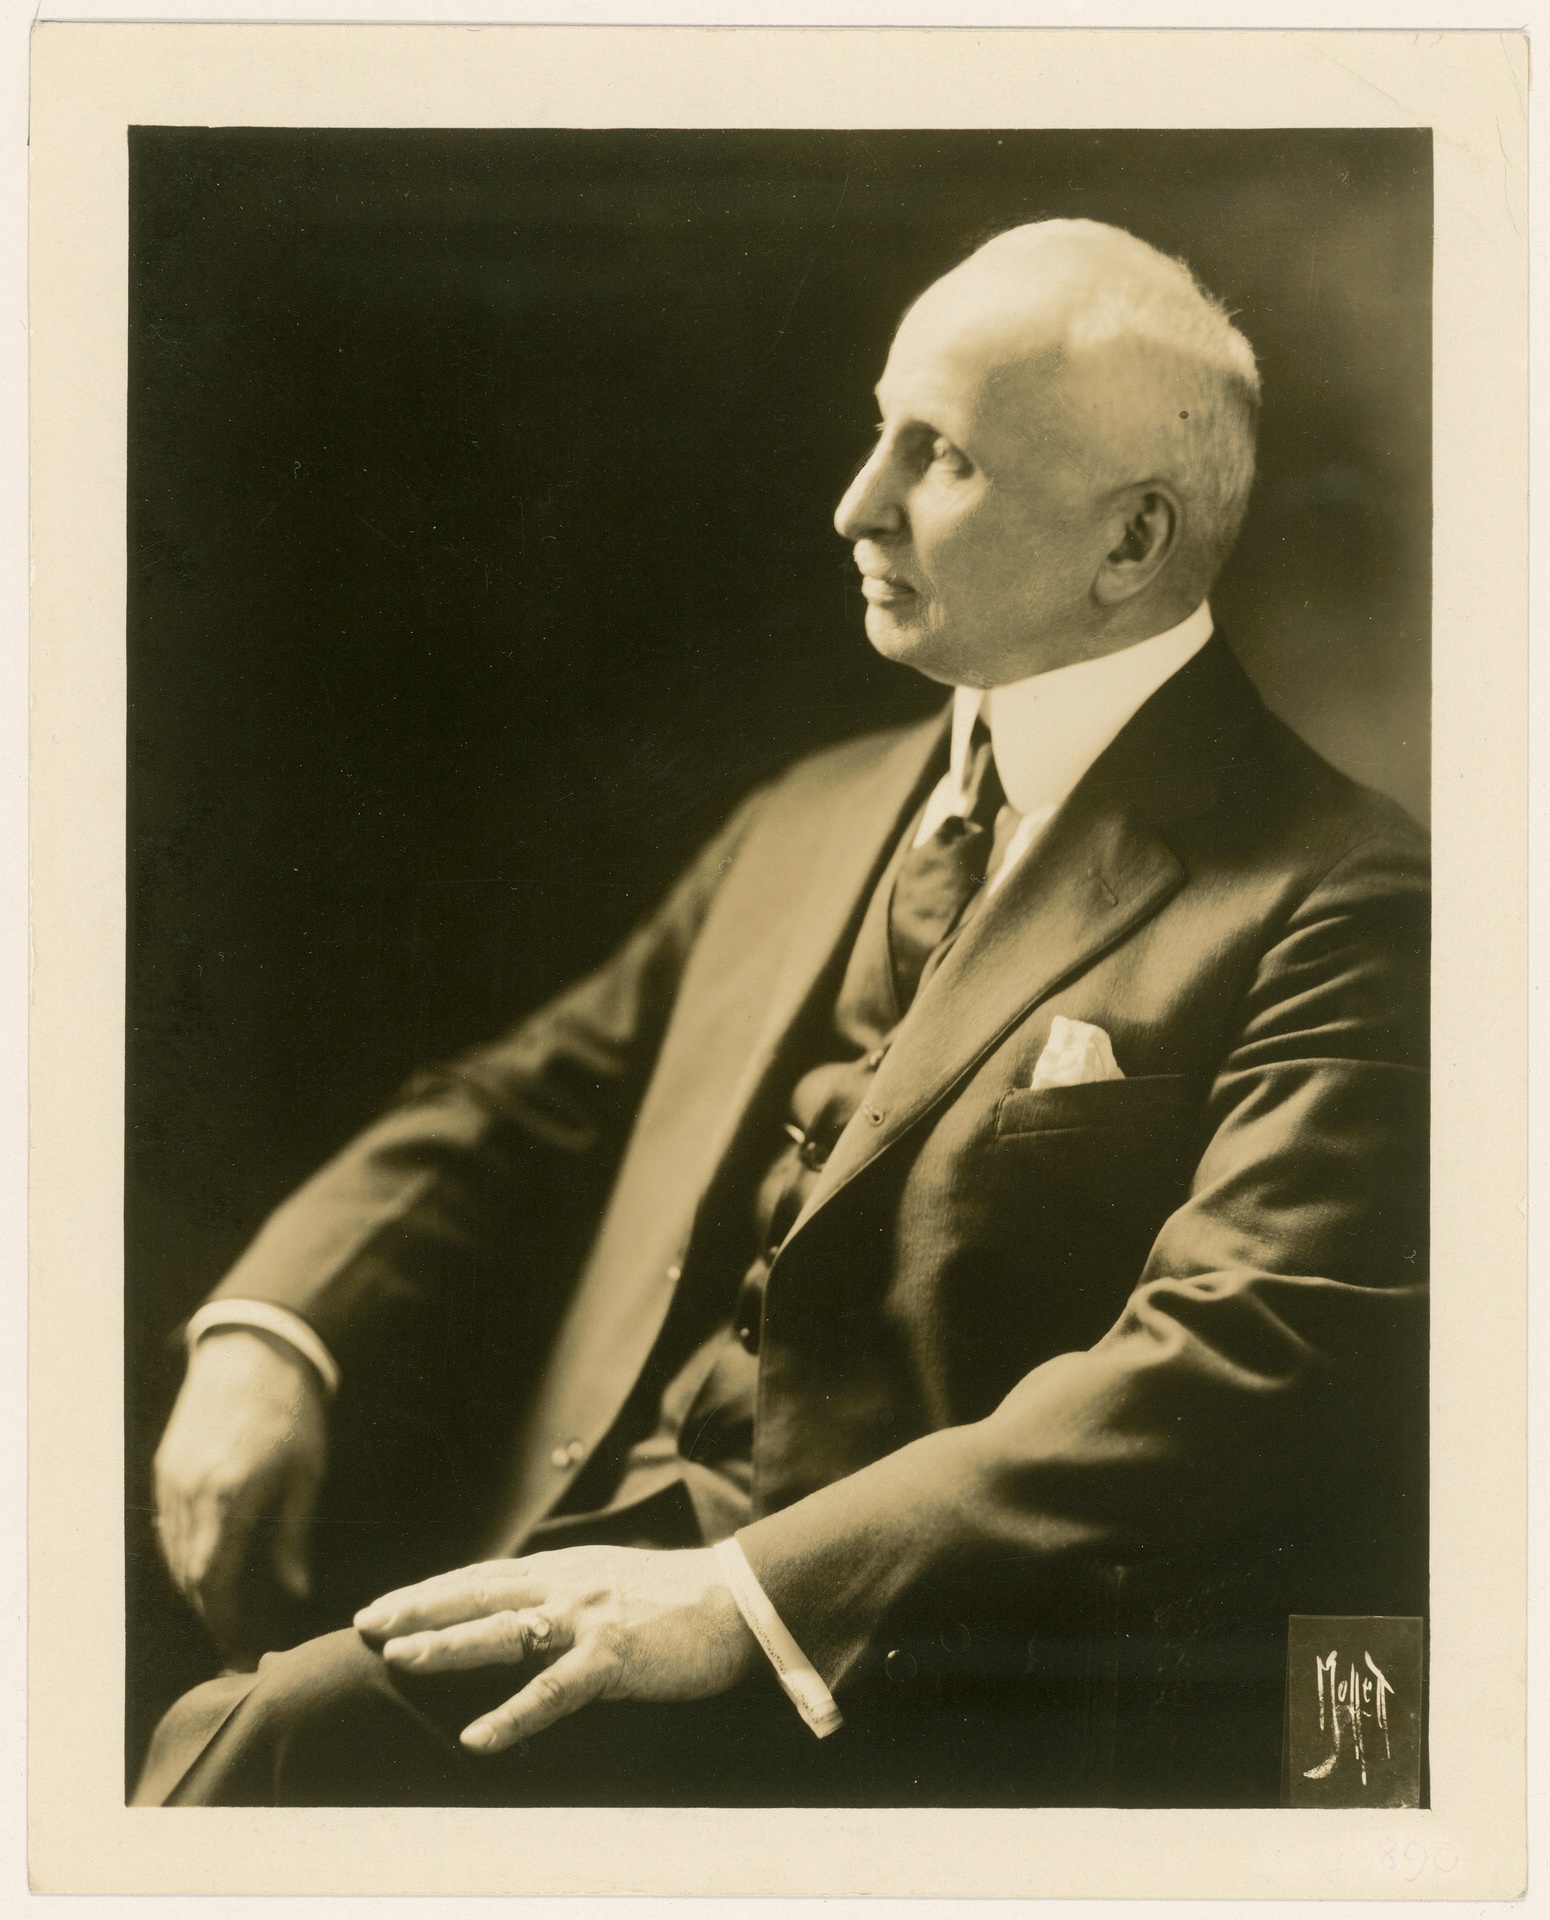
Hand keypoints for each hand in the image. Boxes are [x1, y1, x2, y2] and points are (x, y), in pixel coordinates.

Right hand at [153, 1327, 327, 1653]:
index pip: (213, 1581)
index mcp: (231, 1497)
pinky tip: (206, 1565)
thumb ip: (295, 1537)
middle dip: (211, 1612)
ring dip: (195, 1587)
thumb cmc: (293, 1412)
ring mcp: (171, 1481)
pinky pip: (167, 1527)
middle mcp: (192, 1493)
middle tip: (237, 1637)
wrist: (255, 1352)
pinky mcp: (164, 1469)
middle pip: (188, 1575)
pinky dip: (183, 1554)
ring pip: (173, 1555)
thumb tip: (296, 1592)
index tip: (240, 1645)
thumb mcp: (307, 1474)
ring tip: (226, 1608)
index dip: (224, 1620)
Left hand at [354, 1545, 759, 1753]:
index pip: (480, 1577)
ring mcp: (587, 1617)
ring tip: (401, 1658)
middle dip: (417, 1608)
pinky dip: (512, 1716)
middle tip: (365, 1624)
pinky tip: (477, 1739)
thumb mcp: (608, 1582)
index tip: (382, 1605)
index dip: (429, 1591)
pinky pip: (552, 1692)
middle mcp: (565, 1584)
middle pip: (476, 1594)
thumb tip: (523, 1611)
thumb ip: (564, 1594)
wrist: (739, 1600)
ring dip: (449, 1645)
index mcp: (562, 1569)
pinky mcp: (612, 1656)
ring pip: (503, 1632)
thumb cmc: (676, 1599)